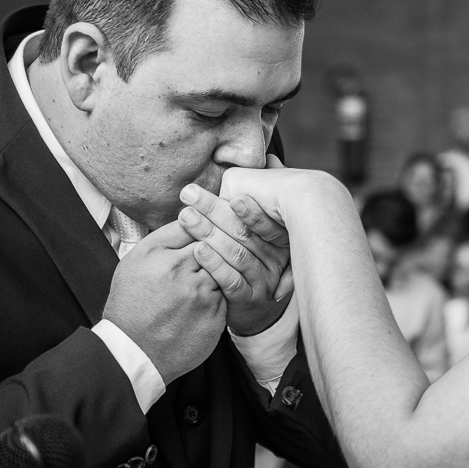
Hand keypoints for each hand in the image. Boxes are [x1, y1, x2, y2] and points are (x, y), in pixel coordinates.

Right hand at [103, 221, 226, 384]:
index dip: (203, 222)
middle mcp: (184, 273)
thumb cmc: (131, 303)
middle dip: (217, 242)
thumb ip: (165, 236)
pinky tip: (208, 297)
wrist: (134, 352)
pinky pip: (228, 292)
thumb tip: (191, 216)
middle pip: (214, 244)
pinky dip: (222, 290)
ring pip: (225, 267)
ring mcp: (203, 296)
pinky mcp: (216, 316)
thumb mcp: (135, 261)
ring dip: (222, 266)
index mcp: (163, 257)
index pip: (195, 225)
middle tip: (215, 245)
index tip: (206, 224)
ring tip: (209, 274)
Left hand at [178, 172, 292, 336]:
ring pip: (236, 255)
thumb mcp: (269, 226)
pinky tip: (196, 250)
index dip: (250, 208)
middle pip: (245, 234)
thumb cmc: (259, 257)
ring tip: (185, 216)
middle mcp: (277, 260)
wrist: (259, 310)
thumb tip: (268, 158)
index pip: (267, 222)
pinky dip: (213, 264)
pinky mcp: (248, 301)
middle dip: (215, 211)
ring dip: (208, 233)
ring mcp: (263, 281)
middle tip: (190, 194)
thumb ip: (269, 192)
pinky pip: (230, 281)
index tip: (231, 192)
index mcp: (283, 239)